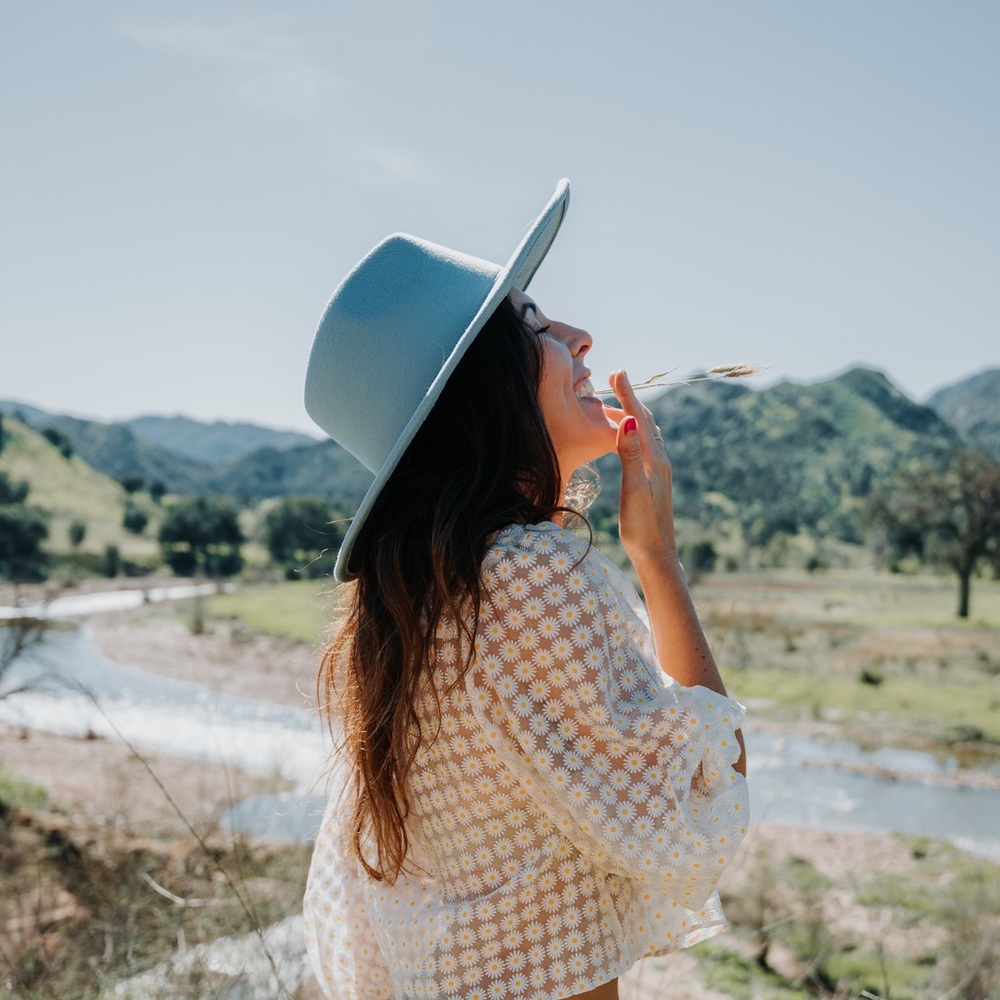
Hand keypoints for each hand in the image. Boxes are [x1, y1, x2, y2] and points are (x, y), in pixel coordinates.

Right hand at [611, 370, 677, 566]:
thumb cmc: (642, 527)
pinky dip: (634, 432)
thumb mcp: (633, 489)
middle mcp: (659, 460)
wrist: (657, 555)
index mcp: (654, 459)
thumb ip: (629, 454)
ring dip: (632, 414)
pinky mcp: (654, 480)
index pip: (638, 419)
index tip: (616, 372)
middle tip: (614, 379)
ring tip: (615, 403)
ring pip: (646, 432)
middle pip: (645, 420)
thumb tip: (628, 420)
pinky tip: (628, 438)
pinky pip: (645, 445)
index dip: (626, 394)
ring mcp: (659, 470)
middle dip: (630, 398)